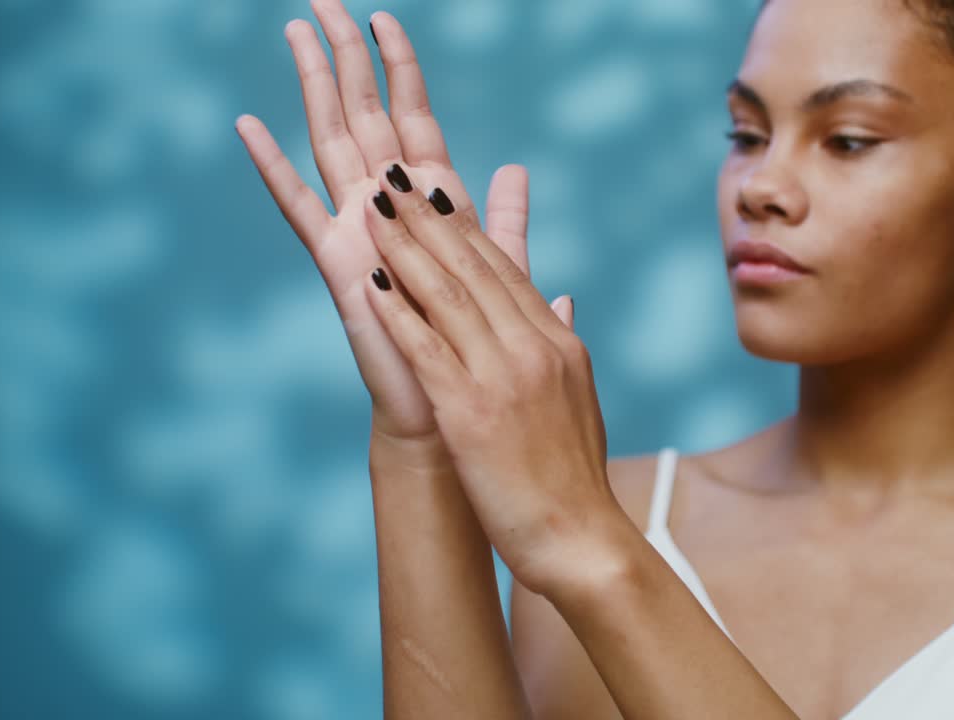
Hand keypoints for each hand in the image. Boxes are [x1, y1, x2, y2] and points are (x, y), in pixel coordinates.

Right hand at [234, 0, 571, 441]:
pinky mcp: (337, 263)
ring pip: (332, 142)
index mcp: (430, 204)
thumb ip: (505, 219)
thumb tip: (518, 168)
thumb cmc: (475, 347)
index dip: (401, 69)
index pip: (413, 119)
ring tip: (294, 33)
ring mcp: (357, 231)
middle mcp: (387, 208)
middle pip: (364, 116)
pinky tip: (249, 125)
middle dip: (347, 58)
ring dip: (315, 88)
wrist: (451, 413)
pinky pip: (300, 206)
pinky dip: (274, 167)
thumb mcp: (500, 270)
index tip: (386, 17)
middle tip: (323, 1)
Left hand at [363, 166, 628, 596]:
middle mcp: (534, 348)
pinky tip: (371, 283)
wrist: (582, 538)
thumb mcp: (581, 398)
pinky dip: (398, 312)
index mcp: (560, 344)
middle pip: (475, 269)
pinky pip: (428, 348)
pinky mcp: (471, 411)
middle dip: (430, 220)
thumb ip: (566, 343)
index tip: (435, 194)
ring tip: (374, 210)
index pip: (507, 271)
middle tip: (394, 178)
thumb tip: (562, 299)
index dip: (465, 228)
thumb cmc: (575, 478)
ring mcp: (504, 377)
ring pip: (449, 295)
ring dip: (407, 248)